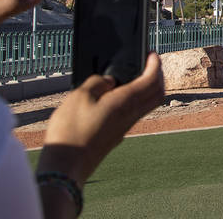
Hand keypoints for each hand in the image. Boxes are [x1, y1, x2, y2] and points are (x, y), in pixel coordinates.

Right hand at [36, 52, 164, 185]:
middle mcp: (130, 116)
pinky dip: (135, 101)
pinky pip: (134, 114)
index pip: (151, 80)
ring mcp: (125, 128)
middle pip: (156, 94)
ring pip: (147, 105)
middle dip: (157, 76)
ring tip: (135, 78)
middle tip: (149, 64)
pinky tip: (118, 98)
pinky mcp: (116, 136)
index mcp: (126, 102)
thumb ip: (98, 82)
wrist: (65, 168)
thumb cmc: (71, 130)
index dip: (154, 64)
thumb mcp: (79, 96)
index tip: (151, 54)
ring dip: (148, 89)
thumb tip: (109, 81)